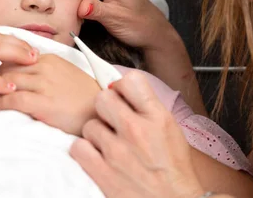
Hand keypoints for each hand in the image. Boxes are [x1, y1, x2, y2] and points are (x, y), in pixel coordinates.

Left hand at [0, 54, 100, 135]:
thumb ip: (46, 68)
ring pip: (9, 81)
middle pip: (9, 66)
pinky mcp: (43, 102)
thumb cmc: (83, 95)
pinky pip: (14, 99)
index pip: (17, 55)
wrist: (99, 110)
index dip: (2, 63)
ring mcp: (44, 85)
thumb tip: (27, 69)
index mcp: (50, 58)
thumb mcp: (65, 72)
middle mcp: (45, 67)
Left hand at [69, 70, 204, 197]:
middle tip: (113, 120)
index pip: (130, 80)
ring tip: (110, 145)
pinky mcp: (102, 172)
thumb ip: (148, 107)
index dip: (123, 87)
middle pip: (103, 98)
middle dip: (106, 108)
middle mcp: (136, 130)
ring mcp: (117, 151)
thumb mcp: (170, 129)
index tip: (122, 96)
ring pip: (89, 124)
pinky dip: (85, 152)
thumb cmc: (173, 170)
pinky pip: (78, 147)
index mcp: (157, 117)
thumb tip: (124, 90)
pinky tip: (98, 157)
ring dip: (97, 134)